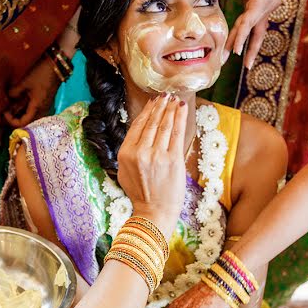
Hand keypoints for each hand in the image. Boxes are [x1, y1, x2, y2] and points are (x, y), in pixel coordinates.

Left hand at [5, 55, 61, 127]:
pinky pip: (33, 110)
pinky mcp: (44, 102)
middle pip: (27, 122)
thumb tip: (8, 97)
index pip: (22, 123)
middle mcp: (42, 111)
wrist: (56, 67)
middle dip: (14, 118)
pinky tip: (18, 102)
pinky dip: (24, 109)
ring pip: (30, 117)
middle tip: (5, 111)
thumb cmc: (41, 74)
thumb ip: (14, 92)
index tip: (4, 112)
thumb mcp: (25, 82)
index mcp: (37, 107)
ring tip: (10, 106)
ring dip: (19, 114)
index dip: (10, 120)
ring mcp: (44, 107)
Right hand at [117, 95, 186, 235]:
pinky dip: (179, 118)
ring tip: (174, 99)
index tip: (153, 102)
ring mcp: (156, 155)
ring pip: (164, 126)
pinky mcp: (172, 159)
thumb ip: (130, 152)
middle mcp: (139, 152)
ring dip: (170, 109)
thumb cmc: (141, 194)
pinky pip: (176, 133)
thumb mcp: (125, 172)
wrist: (154, 212)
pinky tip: (181, 108)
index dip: (147, 111)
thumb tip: (140, 132)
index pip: (138, 126)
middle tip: (166, 95)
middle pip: (151, 123)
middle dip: (160, 106)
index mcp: (125, 154)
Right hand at [228, 0, 288, 68]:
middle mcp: (270, 4)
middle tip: (245, 67)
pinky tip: (235, 48)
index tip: (242, 49)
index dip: (249, 37)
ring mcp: (268, 3)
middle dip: (249, 49)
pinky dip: (241, 35)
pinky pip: (248, 21)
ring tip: (231, 59)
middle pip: (257, 31)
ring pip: (250, 28)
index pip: (257, 23)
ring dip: (239, 44)